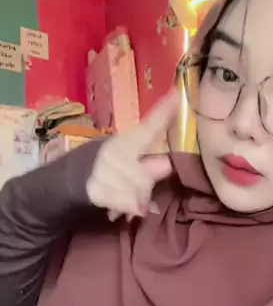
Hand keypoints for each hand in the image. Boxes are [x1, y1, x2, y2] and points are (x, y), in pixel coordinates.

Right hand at [86, 88, 178, 220]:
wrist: (61, 184)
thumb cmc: (102, 173)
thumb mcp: (125, 164)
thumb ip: (148, 166)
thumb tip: (166, 166)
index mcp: (124, 142)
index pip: (148, 127)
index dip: (163, 113)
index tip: (177, 94)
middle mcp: (114, 151)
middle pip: (147, 176)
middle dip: (144, 189)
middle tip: (134, 193)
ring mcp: (103, 169)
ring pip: (138, 191)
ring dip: (135, 200)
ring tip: (123, 200)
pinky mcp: (95, 189)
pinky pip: (123, 201)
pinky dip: (128, 207)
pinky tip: (128, 211)